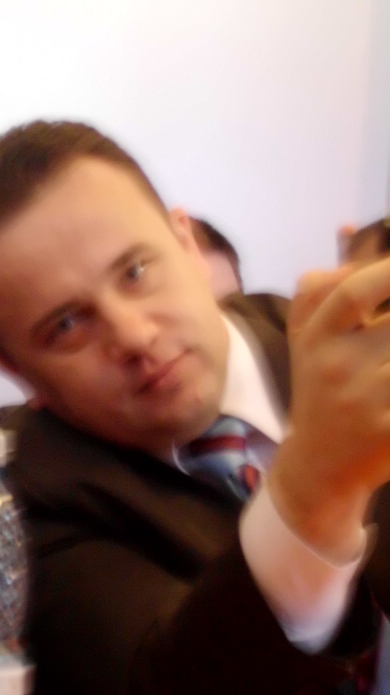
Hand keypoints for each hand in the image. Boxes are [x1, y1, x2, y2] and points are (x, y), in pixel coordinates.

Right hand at [269, 259, 389, 556]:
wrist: (317, 467)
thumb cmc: (321, 390)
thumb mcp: (312, 337)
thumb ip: (330, 285)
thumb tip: (351, 227)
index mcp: (314, 337)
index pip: (347, 291)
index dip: (383, 270)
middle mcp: (333, 366)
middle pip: (386, 322)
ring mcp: (364, 399)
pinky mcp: (388, 429)